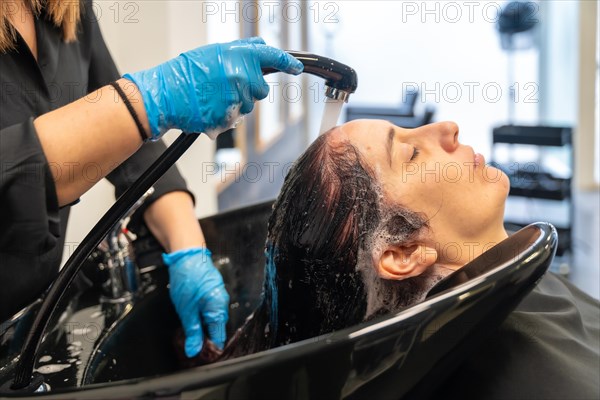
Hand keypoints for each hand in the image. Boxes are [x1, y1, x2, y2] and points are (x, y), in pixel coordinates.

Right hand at [124, 37, 303, 139]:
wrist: (165, 93)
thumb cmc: (186, 72)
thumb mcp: (214, 52)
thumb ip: (241, 51)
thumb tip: (261, 48)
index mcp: (239, 55)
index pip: (272, 56)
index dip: (288, 63)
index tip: (296, 67)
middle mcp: (241, 75)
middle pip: (261, 89)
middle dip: (250, 89)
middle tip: (227, 85)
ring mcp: (236, 97)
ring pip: (249, 105)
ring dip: (237, 103)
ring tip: (214, 96)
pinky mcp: (230, 117)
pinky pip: (237, 118)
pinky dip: (227, 114)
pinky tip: (211, 106)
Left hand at [163, 247, 228, 356]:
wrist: (186, 254)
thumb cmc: (187, 278)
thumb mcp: (186, 310)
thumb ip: (192, 332)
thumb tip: (194, 350)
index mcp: (218, 308)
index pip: (219, 336)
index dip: (209, 349)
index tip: (200, 356)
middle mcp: (222, 302)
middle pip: (216, 328)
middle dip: (205, 339)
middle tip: (190, 346)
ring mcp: (218, 295)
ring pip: (212, 318)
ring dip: (202, 327)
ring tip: (189, 332)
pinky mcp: (212, 291)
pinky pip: (209, 309)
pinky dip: (201, 316)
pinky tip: (191, 317)